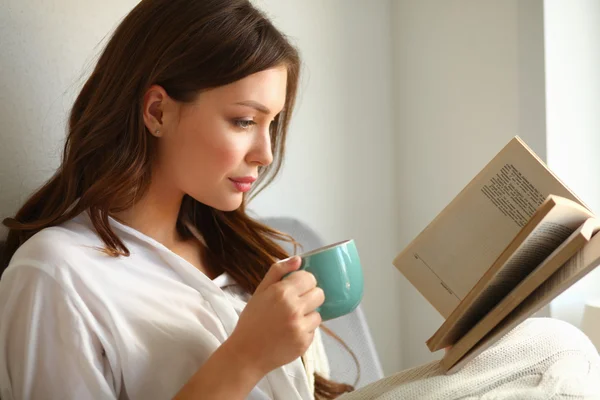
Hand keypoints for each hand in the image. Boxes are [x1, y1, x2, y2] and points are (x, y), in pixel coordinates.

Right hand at [227, 256, 324, 375]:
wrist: (246, 353)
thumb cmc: (252, 320)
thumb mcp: (260, 291)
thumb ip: (278, 271)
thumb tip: (298, 259)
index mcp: (282, 292)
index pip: (309, 278)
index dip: (303, 282)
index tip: (296, 288)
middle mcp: (294, 308)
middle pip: (319, 294)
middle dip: (309, 297)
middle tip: (295, 304)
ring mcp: (300, 327)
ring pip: (318, 313)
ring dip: (308, 315)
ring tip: (291, 320)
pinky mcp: (305, 343)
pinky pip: (314, 330)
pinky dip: (305, 330)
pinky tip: (290, 333)